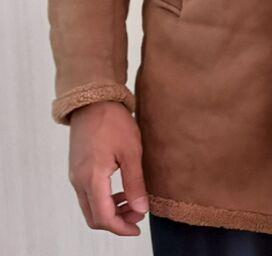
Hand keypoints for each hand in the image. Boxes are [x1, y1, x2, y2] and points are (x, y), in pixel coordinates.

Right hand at [68, 101, 148, 235]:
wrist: (93, 99)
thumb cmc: (113, 121)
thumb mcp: (131, 151)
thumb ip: (135, 183)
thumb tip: (141, 209)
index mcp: (91, 178)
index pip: (103, 217)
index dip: (121, 228)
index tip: (138, 227)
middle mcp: (78, 181)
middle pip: (94, 217)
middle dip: (116, 222)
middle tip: (138, 214)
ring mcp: (75, 175)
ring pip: (90, 207)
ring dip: (110, 211)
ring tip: (133, 202)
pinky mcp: (76, 169)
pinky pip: (87, 194)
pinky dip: (103, 200)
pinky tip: (120, 191)